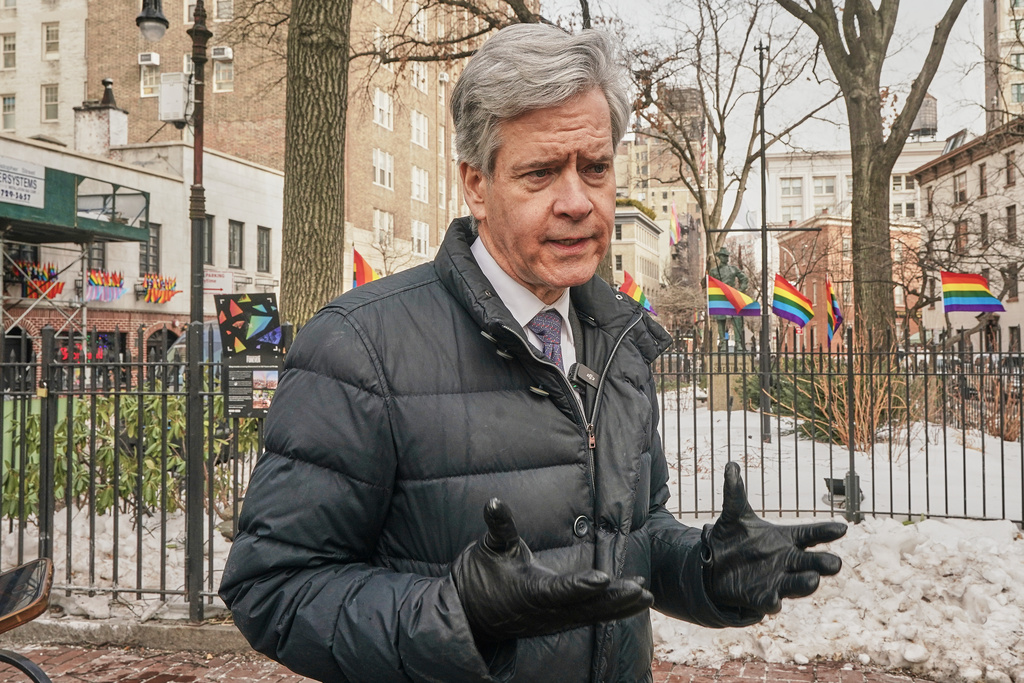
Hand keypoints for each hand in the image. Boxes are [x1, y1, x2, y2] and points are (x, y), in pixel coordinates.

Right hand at [451, 498, 652, 642]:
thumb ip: (498, 527)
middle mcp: (545, 612)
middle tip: (639, 589)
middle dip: (613, 599)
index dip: (580, 586)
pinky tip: (636, 602)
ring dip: (620, 607)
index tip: (602, 578)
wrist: (470, 615)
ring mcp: (554, 620)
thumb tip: (494, 502)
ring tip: (645, 596)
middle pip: (584, 608)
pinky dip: (614, 611)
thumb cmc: (479, 578)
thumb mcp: (489, 549)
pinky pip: (591, 617)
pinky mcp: (561, 620)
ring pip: (592, 615)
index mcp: (529, 592)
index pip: (558, 591)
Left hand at [703, 462, 846, 616]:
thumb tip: (731, 465)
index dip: (825, 531)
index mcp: (787, 538)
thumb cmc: (735, 539)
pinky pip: (771, 601)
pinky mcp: (761, 596)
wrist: (714, 565)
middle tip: (834, 563)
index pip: (811, 533)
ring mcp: (777, 580)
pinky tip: (774, 602)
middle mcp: (788, 560)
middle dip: (824, 563)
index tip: (842, 529)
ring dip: (806, 583)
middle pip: (813, 562)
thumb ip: (735, 493)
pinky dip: (773, 602)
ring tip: (813, 580)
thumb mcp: (735, 515)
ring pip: (799, 584)